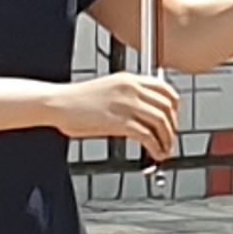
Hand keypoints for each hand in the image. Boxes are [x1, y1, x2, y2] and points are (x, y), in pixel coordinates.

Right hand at [55, 72, 180, 161]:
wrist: (58, 103)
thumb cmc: (76, 100)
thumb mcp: (108, 89)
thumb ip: (128, 97)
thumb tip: (145, 114)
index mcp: (129, 79)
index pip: (166, 89)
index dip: (174, 107)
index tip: (173, 119)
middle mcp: (132, 89)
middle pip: (167, 107)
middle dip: (172, 127)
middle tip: (168, 139)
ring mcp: (127, 105)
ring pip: (161, 122)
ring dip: (166, 140)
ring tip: (163, 150)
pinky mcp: (120, 122)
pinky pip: (148, 136)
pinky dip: (156, 147)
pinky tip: (154, 154)